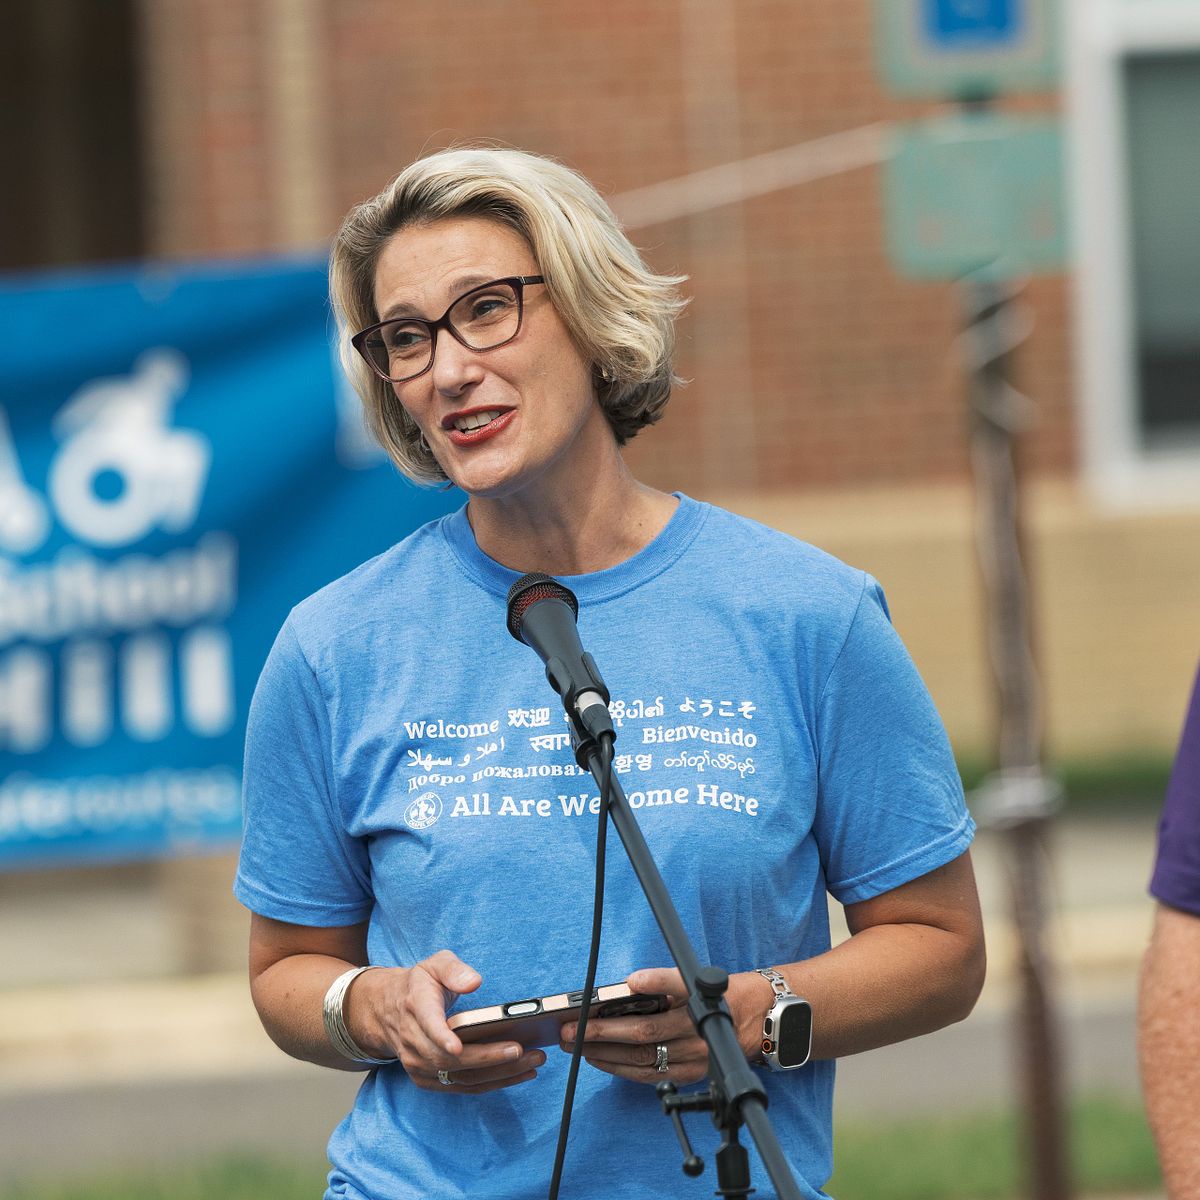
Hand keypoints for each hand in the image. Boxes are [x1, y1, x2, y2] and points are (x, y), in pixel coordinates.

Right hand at [347, 949, 544, 1093]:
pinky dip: (492, 1083)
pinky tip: (519, 1074)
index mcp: (416, 1008)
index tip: (458, 1045)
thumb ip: (454, 970)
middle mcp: (414, 1041)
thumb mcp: (434, 964)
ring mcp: (419, 1065)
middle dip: (488, 1057)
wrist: (387, 1011)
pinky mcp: (429, 1079)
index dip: (442, 1037)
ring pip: (460, 1076)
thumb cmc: (419, 985)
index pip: (428, 1026)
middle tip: (523, 1050)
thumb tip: (474, 982)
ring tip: (532, 1062)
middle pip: (451, 1058)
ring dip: (498, 1073)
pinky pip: (463, 1086)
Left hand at [558, 967, 769, 1085]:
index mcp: (697, 1000)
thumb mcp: (695, 977)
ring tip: (575, 1045)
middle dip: (602, 1032)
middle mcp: (696, 1031)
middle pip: (643, 1033)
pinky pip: (649, 1074)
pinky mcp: (689, 1074)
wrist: (753, 1021)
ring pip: (642, 1058)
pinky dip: (620, 1068)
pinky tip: (599, 1059)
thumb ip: (663, 980)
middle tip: (570, 1029)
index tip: (620, 987)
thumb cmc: (717, 993)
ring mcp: (693, 1057)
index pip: (671, 989)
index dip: (649, 987)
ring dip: (604, 1054)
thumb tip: (631, 983)